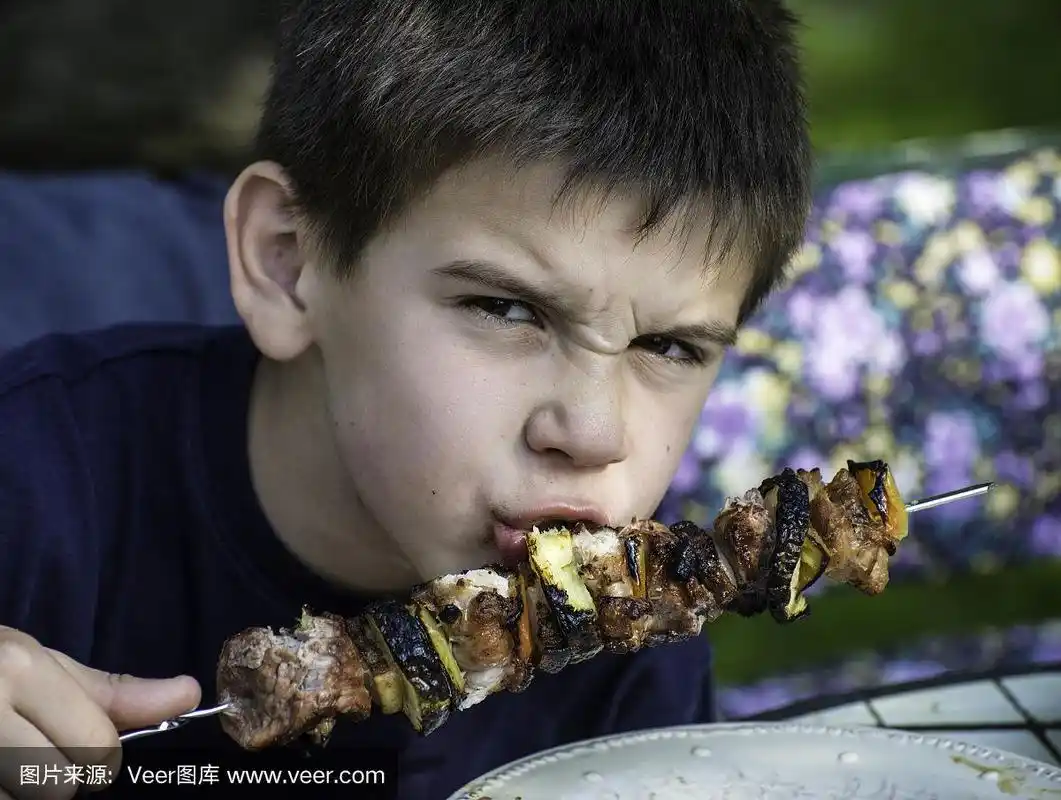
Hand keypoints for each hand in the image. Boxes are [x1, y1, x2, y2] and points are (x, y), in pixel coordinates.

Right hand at [0, 626, 199, 797]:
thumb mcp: (45, 667)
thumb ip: (114, 693)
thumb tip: (189, 695)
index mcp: (20, 671)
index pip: (97, 746)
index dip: (99, 753)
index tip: (77, 738)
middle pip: (61, 787)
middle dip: (58, 776)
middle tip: (32, 747)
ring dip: (22, 792)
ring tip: (5, 756)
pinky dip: (2, 795)